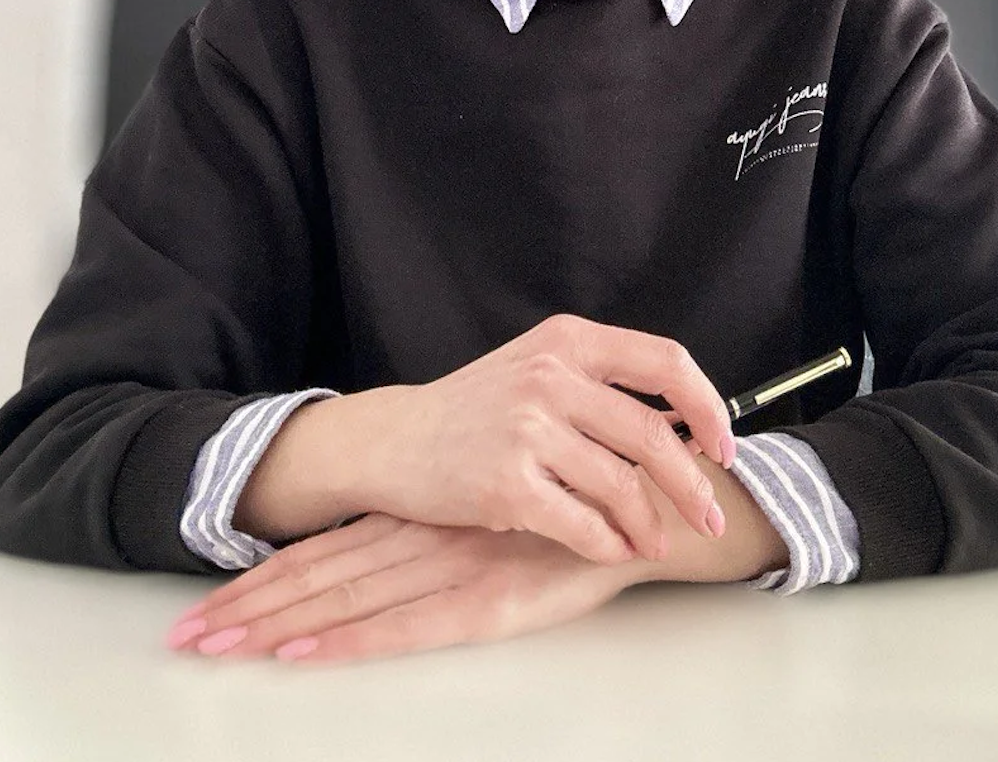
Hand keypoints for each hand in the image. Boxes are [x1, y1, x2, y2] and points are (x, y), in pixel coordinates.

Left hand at [165, 512, 638, 665]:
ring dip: (276, 624)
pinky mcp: (489, 601)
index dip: (262, 577)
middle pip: (319, 576)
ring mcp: (452, 568)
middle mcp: (425, 536)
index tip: (204, 604)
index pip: (325, 549)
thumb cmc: (572, 507)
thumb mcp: (492, 506)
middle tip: (183, 638)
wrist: (650, 506)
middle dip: (247, 608)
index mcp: (422, 513)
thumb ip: (441, 522)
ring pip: (347, 598)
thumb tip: (383, 543)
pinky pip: (406, 627)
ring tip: (216, 646)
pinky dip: (350, 641)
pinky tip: (305, 656)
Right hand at [347, 313, 737, 566]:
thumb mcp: (537, 367)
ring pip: (622, 485)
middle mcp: (551, 377)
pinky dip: (609, 544)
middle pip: (651, 434)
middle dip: (692, 484)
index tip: (723, 444)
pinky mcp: (506, 483)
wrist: (396, 439)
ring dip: (652, 524)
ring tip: (658, 541)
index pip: (665, 362)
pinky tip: (616, 550)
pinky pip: (582, 524)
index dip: (706, 405)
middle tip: (711, 514)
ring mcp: (527, 430)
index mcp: (568, 340)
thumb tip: (683, 424)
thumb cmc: (475, 409)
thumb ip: (600, 383)